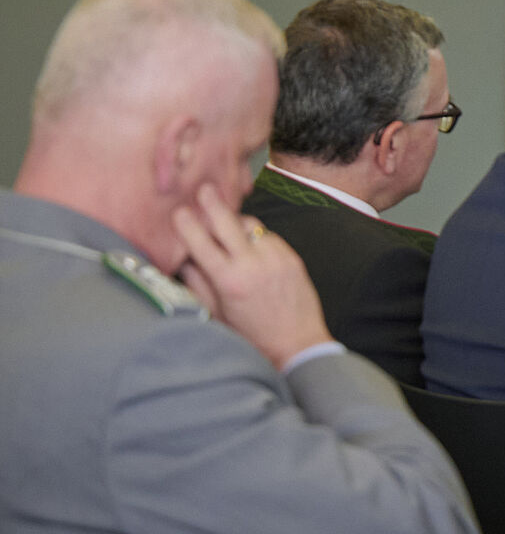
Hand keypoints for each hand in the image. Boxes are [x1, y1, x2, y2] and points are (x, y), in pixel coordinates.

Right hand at [172, 183, 335, 369]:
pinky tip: (250, 248)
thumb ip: (198, 284)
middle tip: (204, 188)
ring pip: (252, 227)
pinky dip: (257, 238)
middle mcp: (254, 265)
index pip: (202, 244)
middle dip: (213, 204)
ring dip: (237, 225)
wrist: (296, 344)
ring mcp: (277, 258)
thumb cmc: (250, 336)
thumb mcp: (215, 314)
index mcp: (229, 281)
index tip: (178, 212)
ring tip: (226, 225)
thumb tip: (183, 259)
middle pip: (229, 223)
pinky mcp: (293, 258)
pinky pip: (270, 237)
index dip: (188, 226)